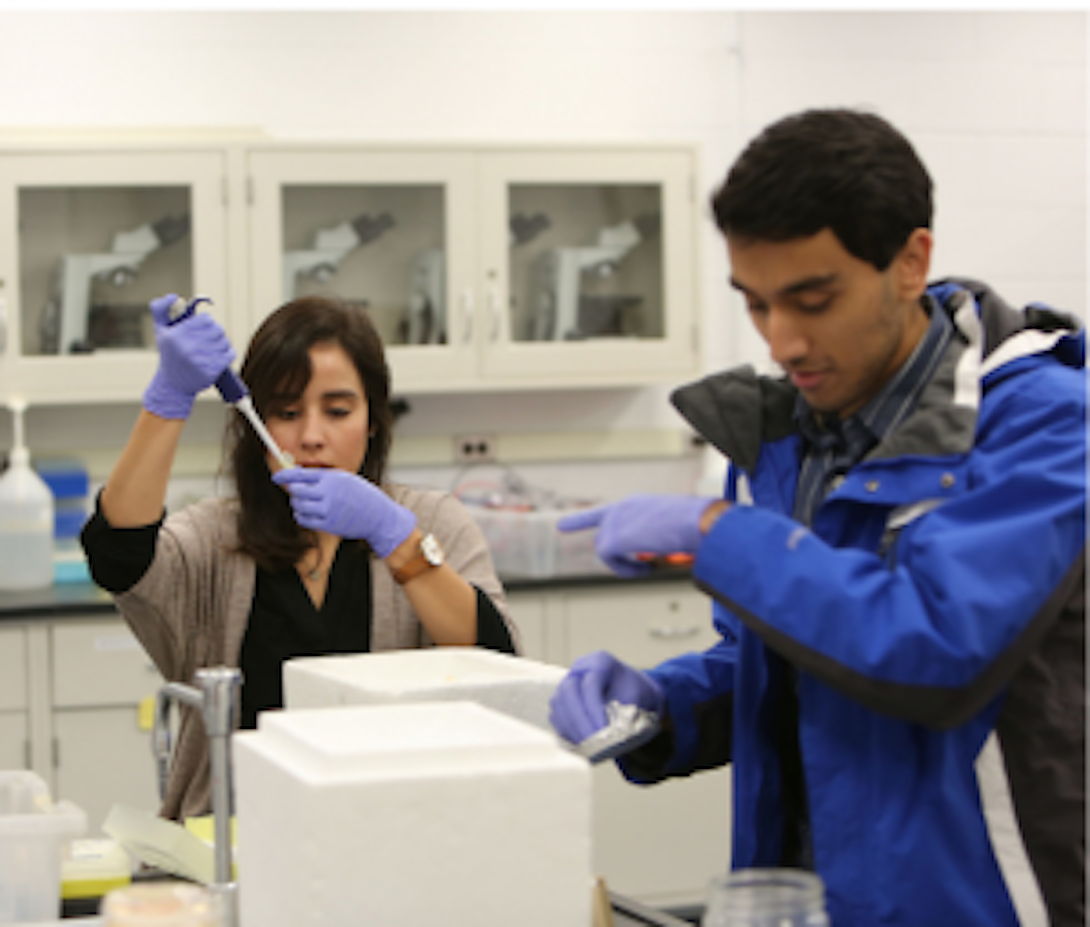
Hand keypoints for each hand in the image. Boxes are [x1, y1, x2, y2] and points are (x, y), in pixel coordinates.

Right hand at [142, 294, 235, 419]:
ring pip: (224, 341)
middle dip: (214, 332)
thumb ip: (160, 308)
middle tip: (207, 338)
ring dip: (221, 342)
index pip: (206, 319)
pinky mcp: (212, 371)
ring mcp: (200, 360)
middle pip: (217, 329)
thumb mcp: (160, 330)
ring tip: (211, 348)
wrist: (173, 384)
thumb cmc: (168, 354)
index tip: (200, 328)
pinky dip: (227, 352)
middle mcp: (188, 348)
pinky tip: (218, 355)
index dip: (205, 322)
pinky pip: (230, 353)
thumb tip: (174, 296)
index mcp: (176, 336)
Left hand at [271, 467, 416, 557]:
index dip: (284, 475)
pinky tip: (309, 513)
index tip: (275, 477)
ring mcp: (327, 510)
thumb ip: (322, 477)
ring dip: (297, 504)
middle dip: (293, 490)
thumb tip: (298, 475)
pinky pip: (304, 520)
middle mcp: (328, 493)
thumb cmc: (361, 495)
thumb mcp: (344, 478)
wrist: (378, 516)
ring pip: (298, 506)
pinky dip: (302, 516)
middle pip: (296, 491)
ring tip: (306, 502)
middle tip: (297, 491)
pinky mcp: (327, 525)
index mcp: (332, 478)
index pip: (301, 474)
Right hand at [549, 651, 663, 745]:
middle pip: (568, 692)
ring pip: (559, 704)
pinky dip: (567, 731)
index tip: (602, 730)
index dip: (593, 708)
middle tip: (593, 740)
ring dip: (572, 727)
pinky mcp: (562, 701)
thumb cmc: (635, 693)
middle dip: (580, 719)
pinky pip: (557, 716)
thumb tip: (610, 734)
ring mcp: (567, 683)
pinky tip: (582, 742)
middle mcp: (579, 670)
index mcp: (600, 662)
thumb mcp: (637, 698)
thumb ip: (624, 712)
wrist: (631, 693)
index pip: (590, 684)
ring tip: (588, 745)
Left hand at [558, 494, 714, 577]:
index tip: (561, 526)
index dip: (580, 520)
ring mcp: (615, 521)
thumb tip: (655, 555)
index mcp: (634, 504)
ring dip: (623, 564)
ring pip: (604, 549)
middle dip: (618, 557)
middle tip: (645, 567)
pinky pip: (608, 559)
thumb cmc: (696, 525)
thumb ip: (653, 538)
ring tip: (648, 567)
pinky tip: (646, 569)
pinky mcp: (614, 537)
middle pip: (604, 538)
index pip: (602, 513)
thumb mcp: (670, 528)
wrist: (697, 520)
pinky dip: (625, 569)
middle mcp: (621, 508)